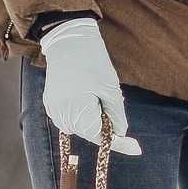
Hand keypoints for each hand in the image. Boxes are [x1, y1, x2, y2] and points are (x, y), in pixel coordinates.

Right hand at [39, 18, 141, 155]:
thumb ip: (116, 115)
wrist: (68, 40)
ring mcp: (53, 110)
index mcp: (77, 113)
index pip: (100, 137)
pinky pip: (71, 116)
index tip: (137, 148)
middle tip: (110, 96)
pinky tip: (85, 92)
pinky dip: (83, 111)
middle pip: (90, 132)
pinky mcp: (50, 103)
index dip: (120, 144)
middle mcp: (61, 116)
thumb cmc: (92, 61)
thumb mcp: (111, 89)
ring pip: (81, 125)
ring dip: (93, 116)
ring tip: (96, 90)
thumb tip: (119, 134)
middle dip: (104, 123)